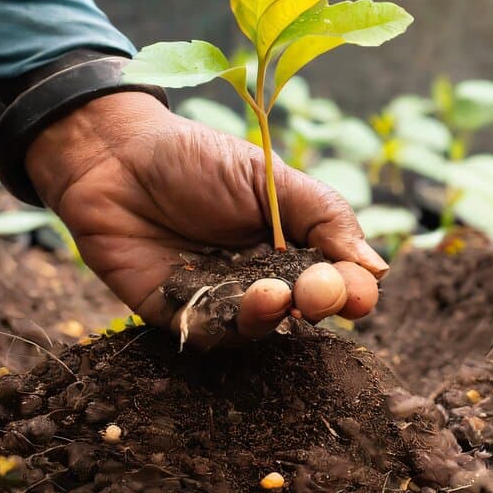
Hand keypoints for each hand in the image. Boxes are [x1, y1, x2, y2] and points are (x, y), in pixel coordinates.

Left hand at [24, 92, 388, 345]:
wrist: (115, 156)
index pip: (338, 279)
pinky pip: (206, 337)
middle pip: (305, 311)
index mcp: (293, 246)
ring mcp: (220, 300)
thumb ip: (324, 217)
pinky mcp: (176, 315)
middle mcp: (262, 279)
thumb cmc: (195, 158)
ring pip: (258, 330)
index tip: (356, 287)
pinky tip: (231, 304)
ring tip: (272, 294)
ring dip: (270, 317)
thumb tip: (377, 268)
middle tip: (316, 291)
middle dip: (319, 304)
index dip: (353, 289)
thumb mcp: (269, 177)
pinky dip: (222, 328)